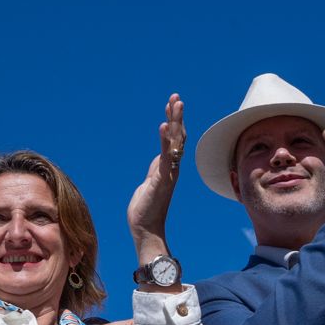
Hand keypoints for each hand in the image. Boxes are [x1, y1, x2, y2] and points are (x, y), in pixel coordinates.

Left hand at [127, 94, 184, 261]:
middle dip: (177, 115)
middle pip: (178, 136)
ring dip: (175, 122)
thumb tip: (160, 158)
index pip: (174, 138)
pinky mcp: (161, 179)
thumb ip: (157, 168)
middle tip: (176, 97)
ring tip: (175, 103)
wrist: (146, 228)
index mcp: (169, 166)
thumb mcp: (150, 181)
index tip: (172, 103)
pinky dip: (165, 140)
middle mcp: (172, 167)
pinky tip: (163, 126)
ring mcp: (168, 172)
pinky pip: (165, 156)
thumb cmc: (146, 207)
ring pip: (175, 142)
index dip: (174, 120)